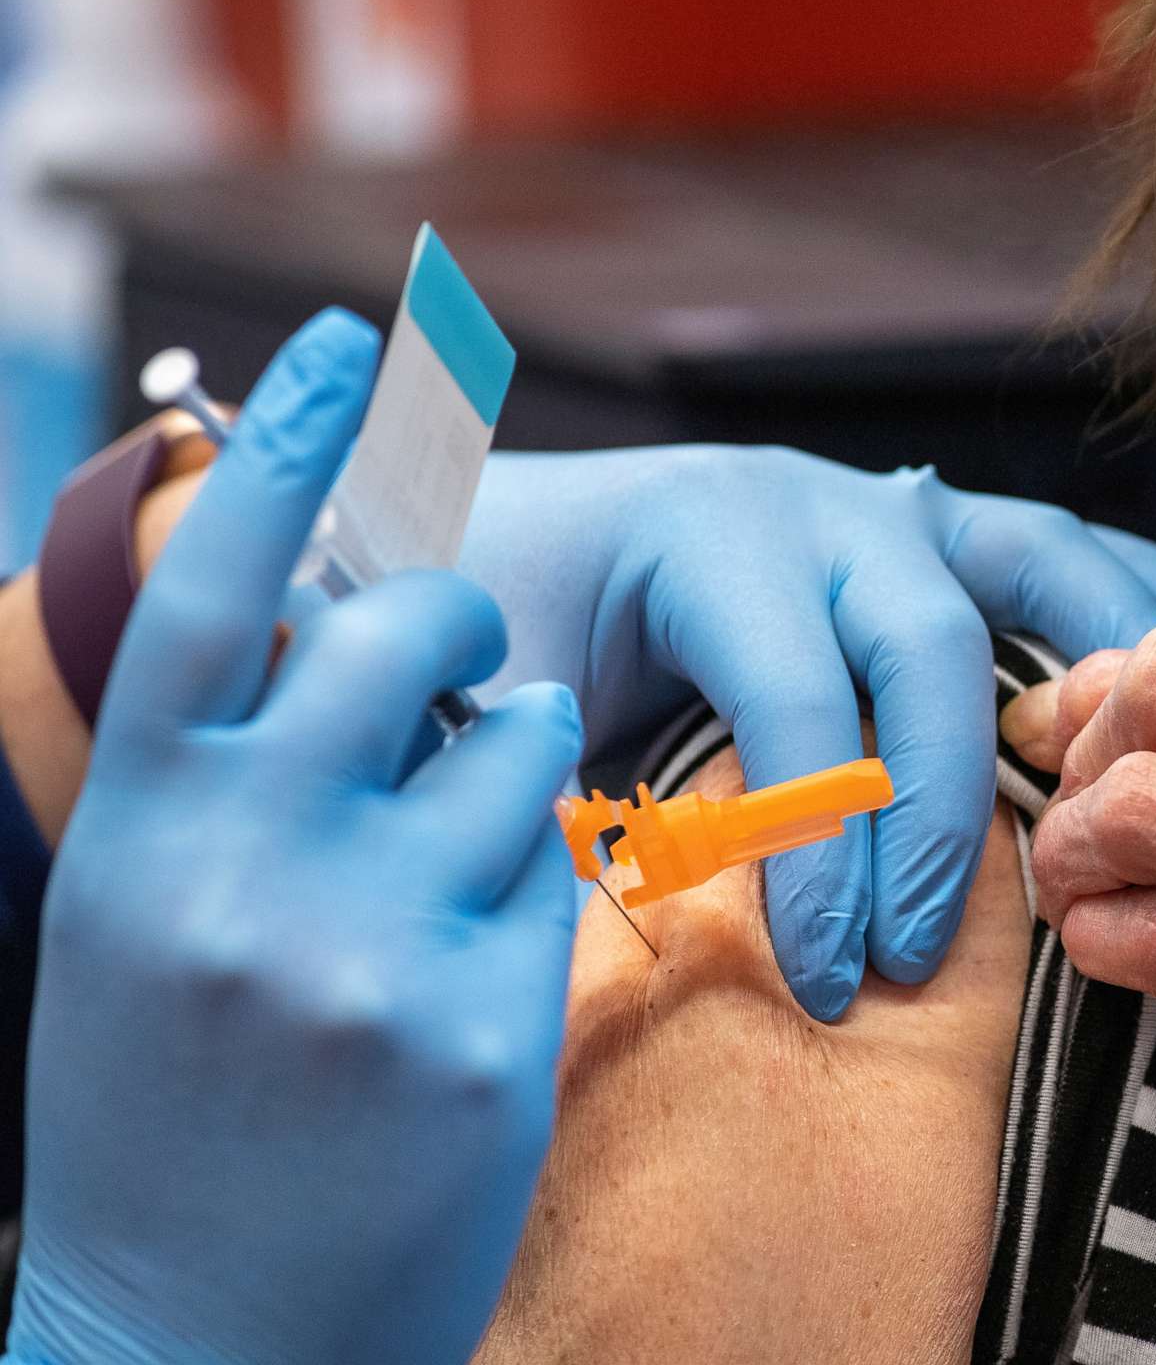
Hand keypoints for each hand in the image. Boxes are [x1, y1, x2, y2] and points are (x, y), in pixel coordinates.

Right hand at [7, 312, 586, 1364]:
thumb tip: (350, 633)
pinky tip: (457, 995)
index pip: (214, 591)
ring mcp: (360, 941)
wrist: (188, 1336)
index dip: (286, 454)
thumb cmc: (175, 1108)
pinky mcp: (478, 1023)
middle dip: (457, 637)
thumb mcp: (149, 914)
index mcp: (140, 820)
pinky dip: (533, 898)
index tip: (356, 342)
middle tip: (453, 696)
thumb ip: (233, 773)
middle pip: (414, 630)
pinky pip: (563, 872)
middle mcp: (239, 861)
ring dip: (512, 771)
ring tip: (438, 883)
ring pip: (520, 738)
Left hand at [461, 449, 1155, 1016]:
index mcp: (702, 534)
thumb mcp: (490, 703)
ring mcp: (888, 502)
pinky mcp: (932, 525)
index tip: (826, 976)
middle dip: (939, 808)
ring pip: (1030, 560)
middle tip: (915, 952)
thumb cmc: (496, 624)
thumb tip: (613, 905)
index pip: (795, 693)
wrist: (493, 523)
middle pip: (927, 642)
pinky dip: (1134, 592)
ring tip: (1146, 781)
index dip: (820, 844)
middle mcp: (815, 502)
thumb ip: (542, 786)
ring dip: (1099, 669)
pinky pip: (1055, 547)